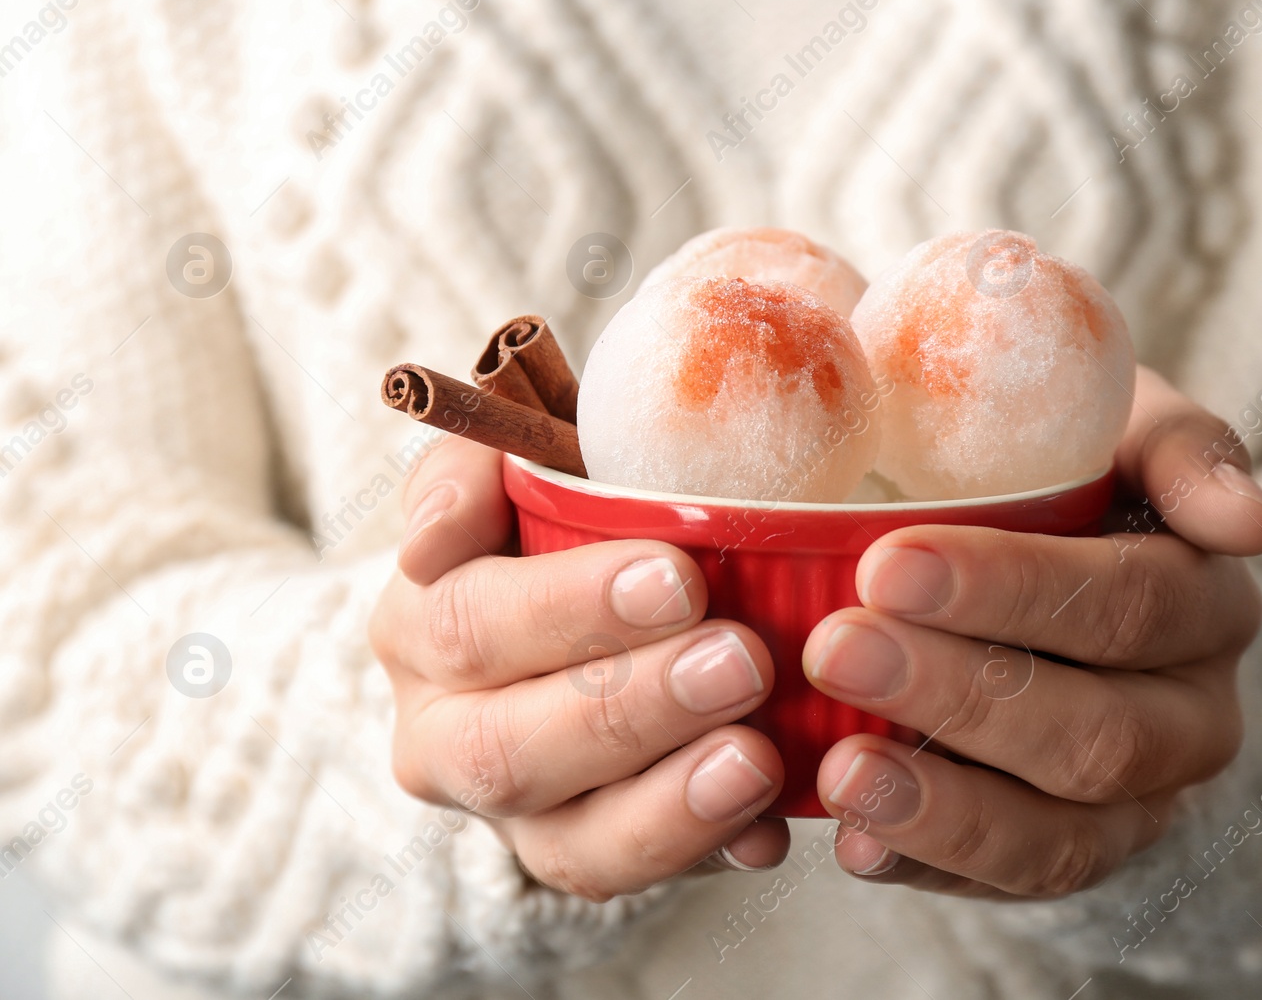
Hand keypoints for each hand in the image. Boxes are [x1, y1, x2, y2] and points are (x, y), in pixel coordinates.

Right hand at [369, 435, 790, 899]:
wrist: (584, 603)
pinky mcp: (577, 857)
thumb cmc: (561, 514)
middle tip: (740, 661)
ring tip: (757, 757)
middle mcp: (442, 735)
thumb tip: (432, 539)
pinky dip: (704, 854)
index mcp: (420, 624)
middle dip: (630, 707)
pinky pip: (634, 878)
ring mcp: (511, 813)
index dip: (570, 605)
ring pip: (568, 839)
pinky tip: (766, 829)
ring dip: (668, 803)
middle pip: (510, 746)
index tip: (680, 577)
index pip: (471, 621)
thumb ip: (477, 464)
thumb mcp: (517, 459)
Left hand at [803, 366, 1261, 896]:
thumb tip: (1253, 523)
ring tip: (841, 771)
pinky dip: (928, 865)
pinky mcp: (1068, 856)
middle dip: (962, 695)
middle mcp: (1192, 718)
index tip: (889, 564)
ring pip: (1062, 836)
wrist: (1027, 555)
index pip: (1131, 605)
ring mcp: (1136, 805)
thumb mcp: (1122, 426)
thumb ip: (1179, 449)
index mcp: (1208, 603)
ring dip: (945, 807)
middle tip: (837, 647)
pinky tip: (851, 839)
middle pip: (1099, 734)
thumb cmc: (1065, 472)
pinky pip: (1007, 885)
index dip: (1015, 590)